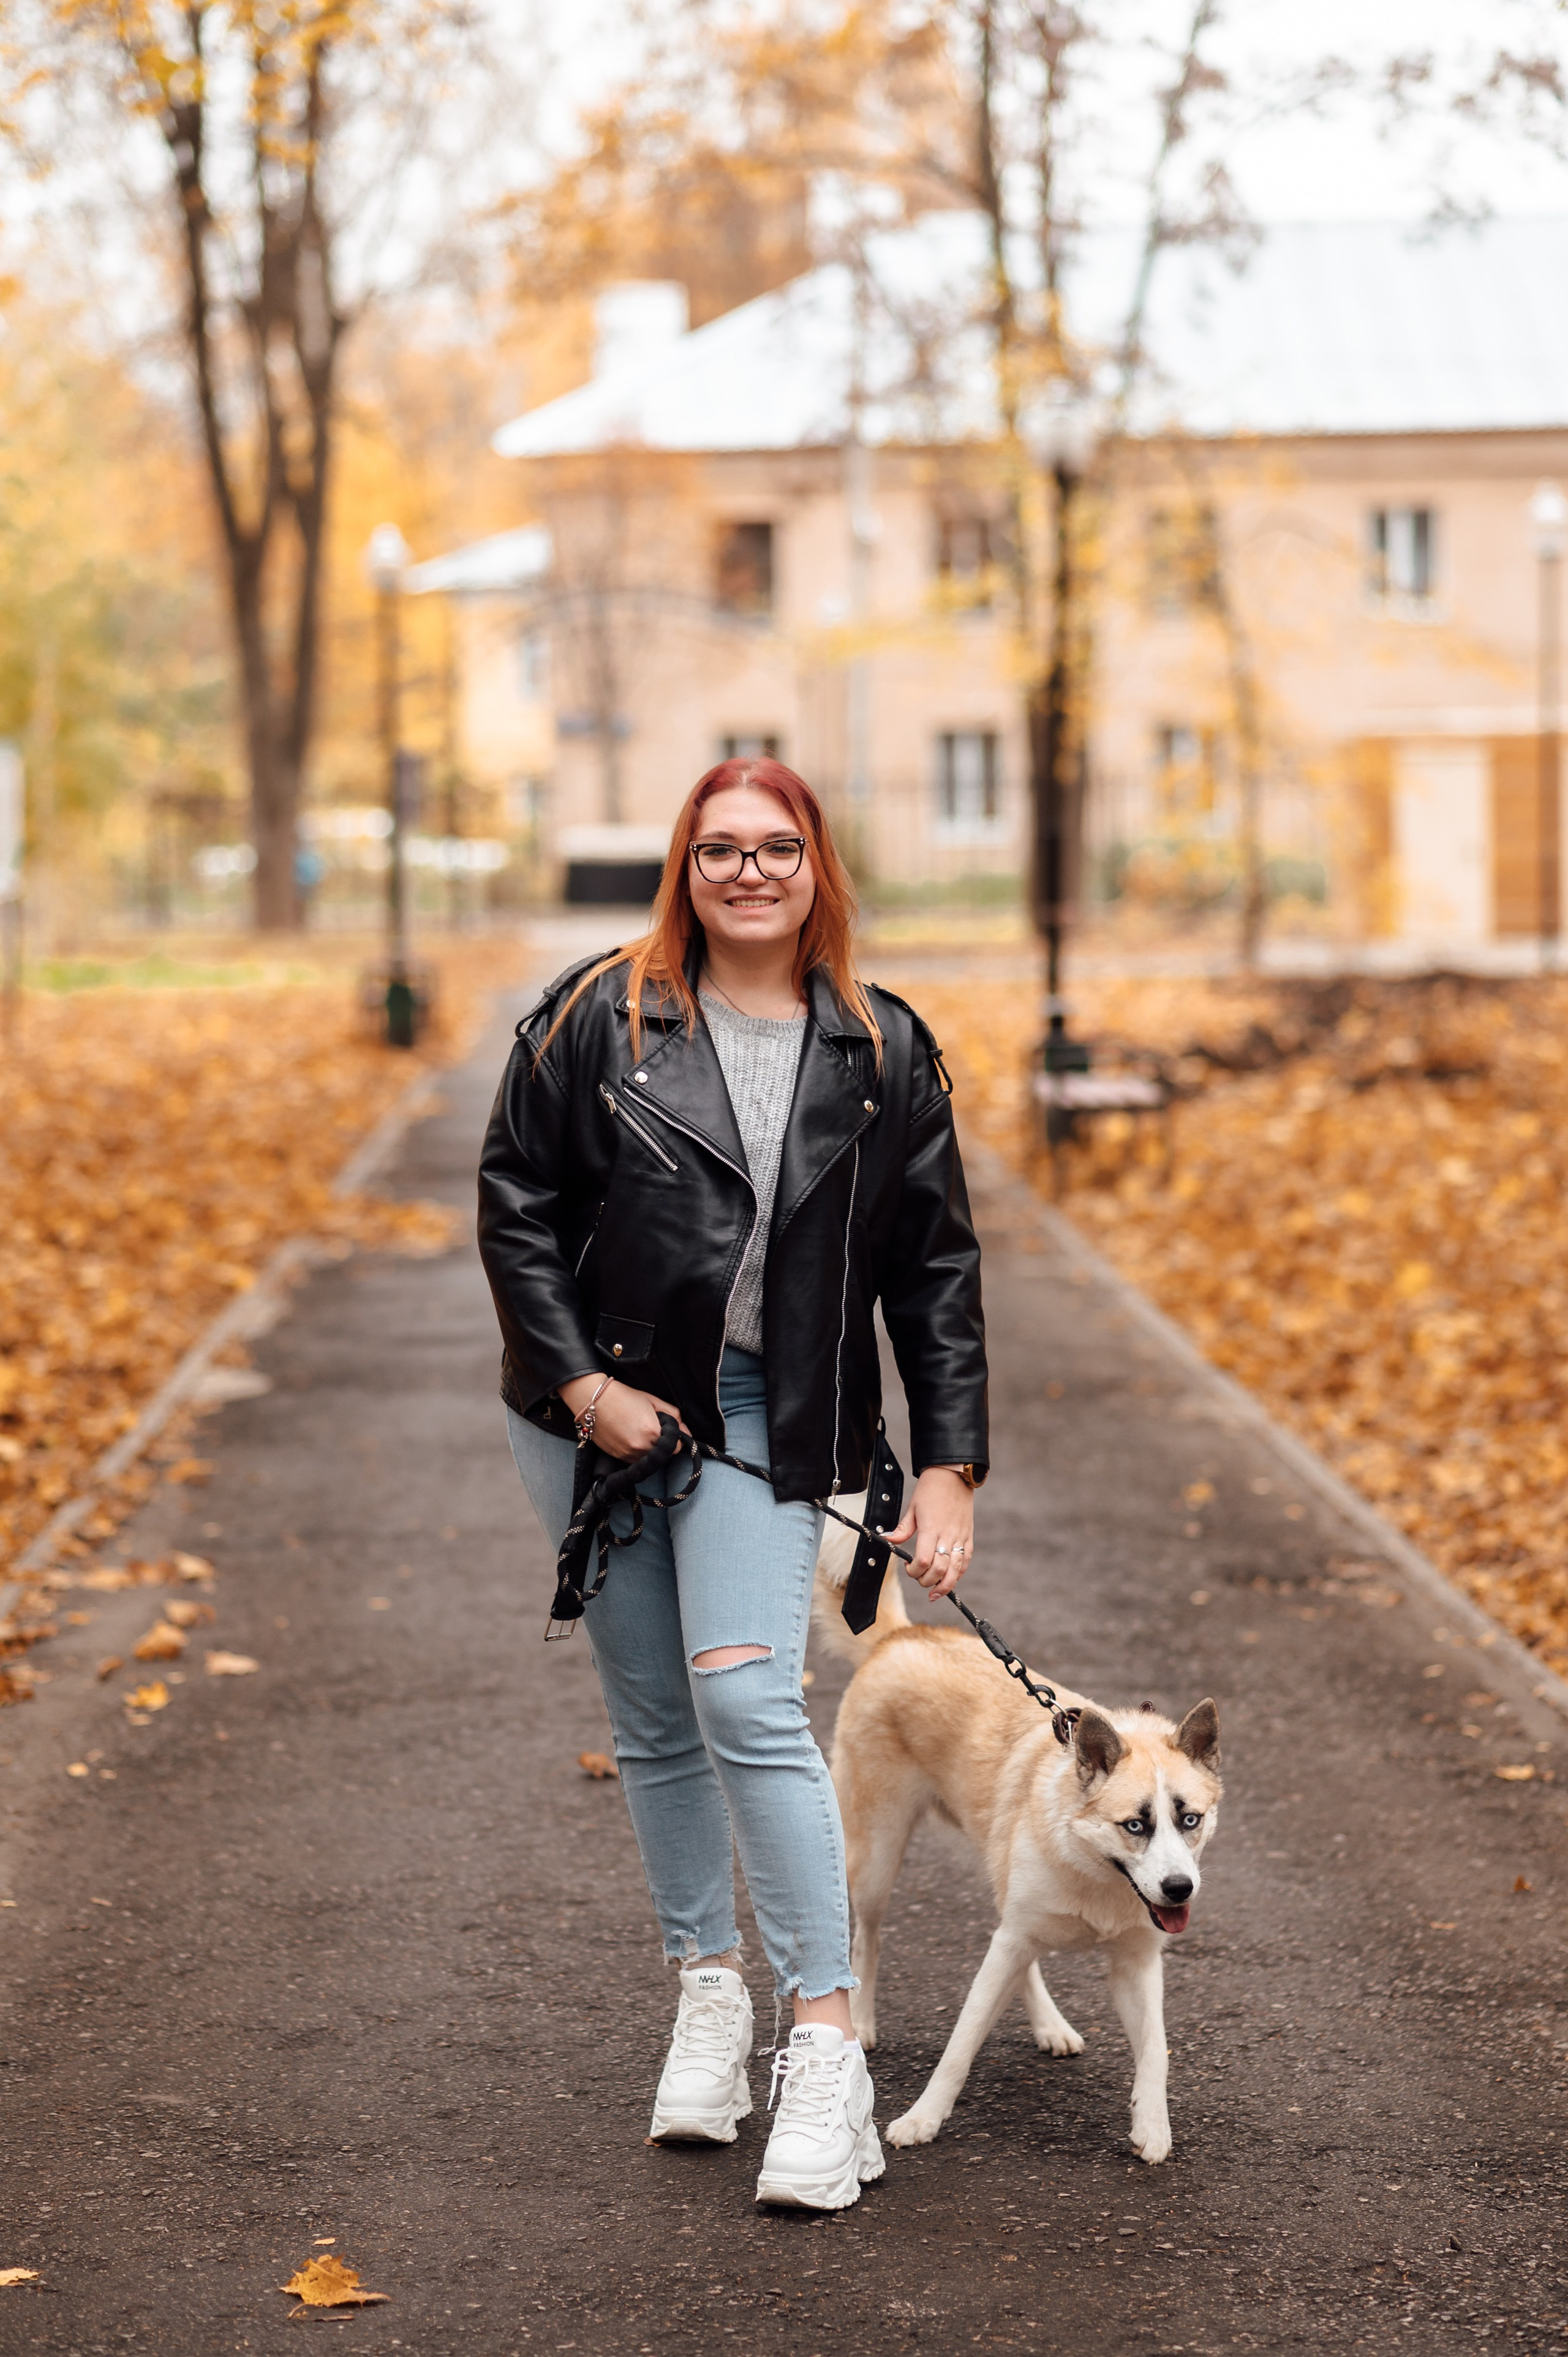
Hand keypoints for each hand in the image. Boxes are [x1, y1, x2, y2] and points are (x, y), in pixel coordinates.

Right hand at [557, 1376, 688, 1461]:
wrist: (594, 1400)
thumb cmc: (624, 1397)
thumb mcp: (653, 1401)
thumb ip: (673, 1416)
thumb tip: (686, 1432)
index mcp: (652, 1432)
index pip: (676, 1448)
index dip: (676, 1439)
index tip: (670, 1431)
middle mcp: (641, 1447)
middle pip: (663, 1455)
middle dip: (662, 1444)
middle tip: (654, 1429)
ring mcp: (628, 1454)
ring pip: (649, 1460)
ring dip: (649, 1450)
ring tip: (640, 1432)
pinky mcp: (618, 1457)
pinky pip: (635, 1460)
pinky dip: (637, 1452)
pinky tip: (630, 1437)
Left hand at [888, 1468, 974, 1599]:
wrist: (953, 1475)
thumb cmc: (930, 1490)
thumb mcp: (912, 1508)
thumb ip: (902, 1529)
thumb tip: (887, 1541)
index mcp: (931, 1529)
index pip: (923, 1561)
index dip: (914, 1571)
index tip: (908, 1567)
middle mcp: (947, 1535)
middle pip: (939, 1570)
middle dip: (927, 1581)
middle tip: (919, 1579)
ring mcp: (960, 1537)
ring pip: (956, 1570)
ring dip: (945, 1585)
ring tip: (935, 1593)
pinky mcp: (968, 1536)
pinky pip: (966, 1560)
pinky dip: (958, 1573)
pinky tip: (950, 1579)